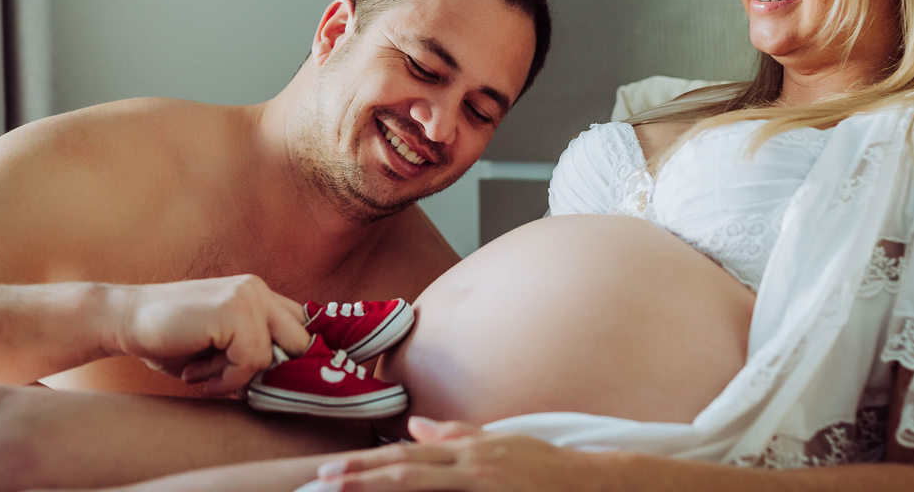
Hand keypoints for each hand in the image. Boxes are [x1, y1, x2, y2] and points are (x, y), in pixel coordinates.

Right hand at [105, 274, 310, 394]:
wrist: (123, 321)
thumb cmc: (170, 339)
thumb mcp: (221, 346)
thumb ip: (253, 354)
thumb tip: (292, 386)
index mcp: (257, 293)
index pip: (300, 326)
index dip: (296, 358)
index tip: (282, 385)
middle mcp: (257, 289)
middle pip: (300, 341)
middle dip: (277, 372)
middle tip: (240, 386)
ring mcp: (247, 296)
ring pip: (272, 357)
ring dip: (236, 378)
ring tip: (201, 375)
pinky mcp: (234, 311)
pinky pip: (249, 362)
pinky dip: (225, 380)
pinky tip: (194, 375)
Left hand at [304, 417, 605, 490]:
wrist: (594, 486)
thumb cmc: (547, 469)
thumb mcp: (501, 444)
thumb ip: (457, 437)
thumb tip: (415, 428)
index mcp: (469, 453)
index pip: (407, 457)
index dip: (367, 463)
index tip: (331, 470)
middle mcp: (472, 470)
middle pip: (406, 473)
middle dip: (361, 479)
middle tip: (320, 482)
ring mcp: (484, 491)